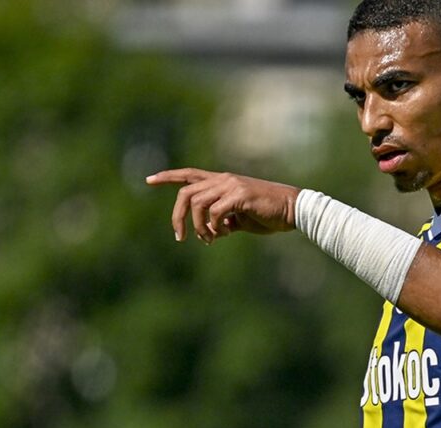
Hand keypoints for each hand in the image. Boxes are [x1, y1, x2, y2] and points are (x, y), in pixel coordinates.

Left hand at [146, 168, 300, 243]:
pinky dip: (215, 227)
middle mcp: (223, 180)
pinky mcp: (240, 196)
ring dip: (199, 227)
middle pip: (186, 194)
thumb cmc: (268, 215)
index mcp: (222, 182)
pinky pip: (215, 212)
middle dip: (178, 217)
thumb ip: (223, 220)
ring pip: (197, 204)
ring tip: (210, 239)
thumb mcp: (240, 218)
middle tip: (179, 237)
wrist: (292, 210)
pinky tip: (225, 234)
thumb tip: (210, 233)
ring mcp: (231, 186)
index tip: (148, 180)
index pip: (189, 174)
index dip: (168, 177)